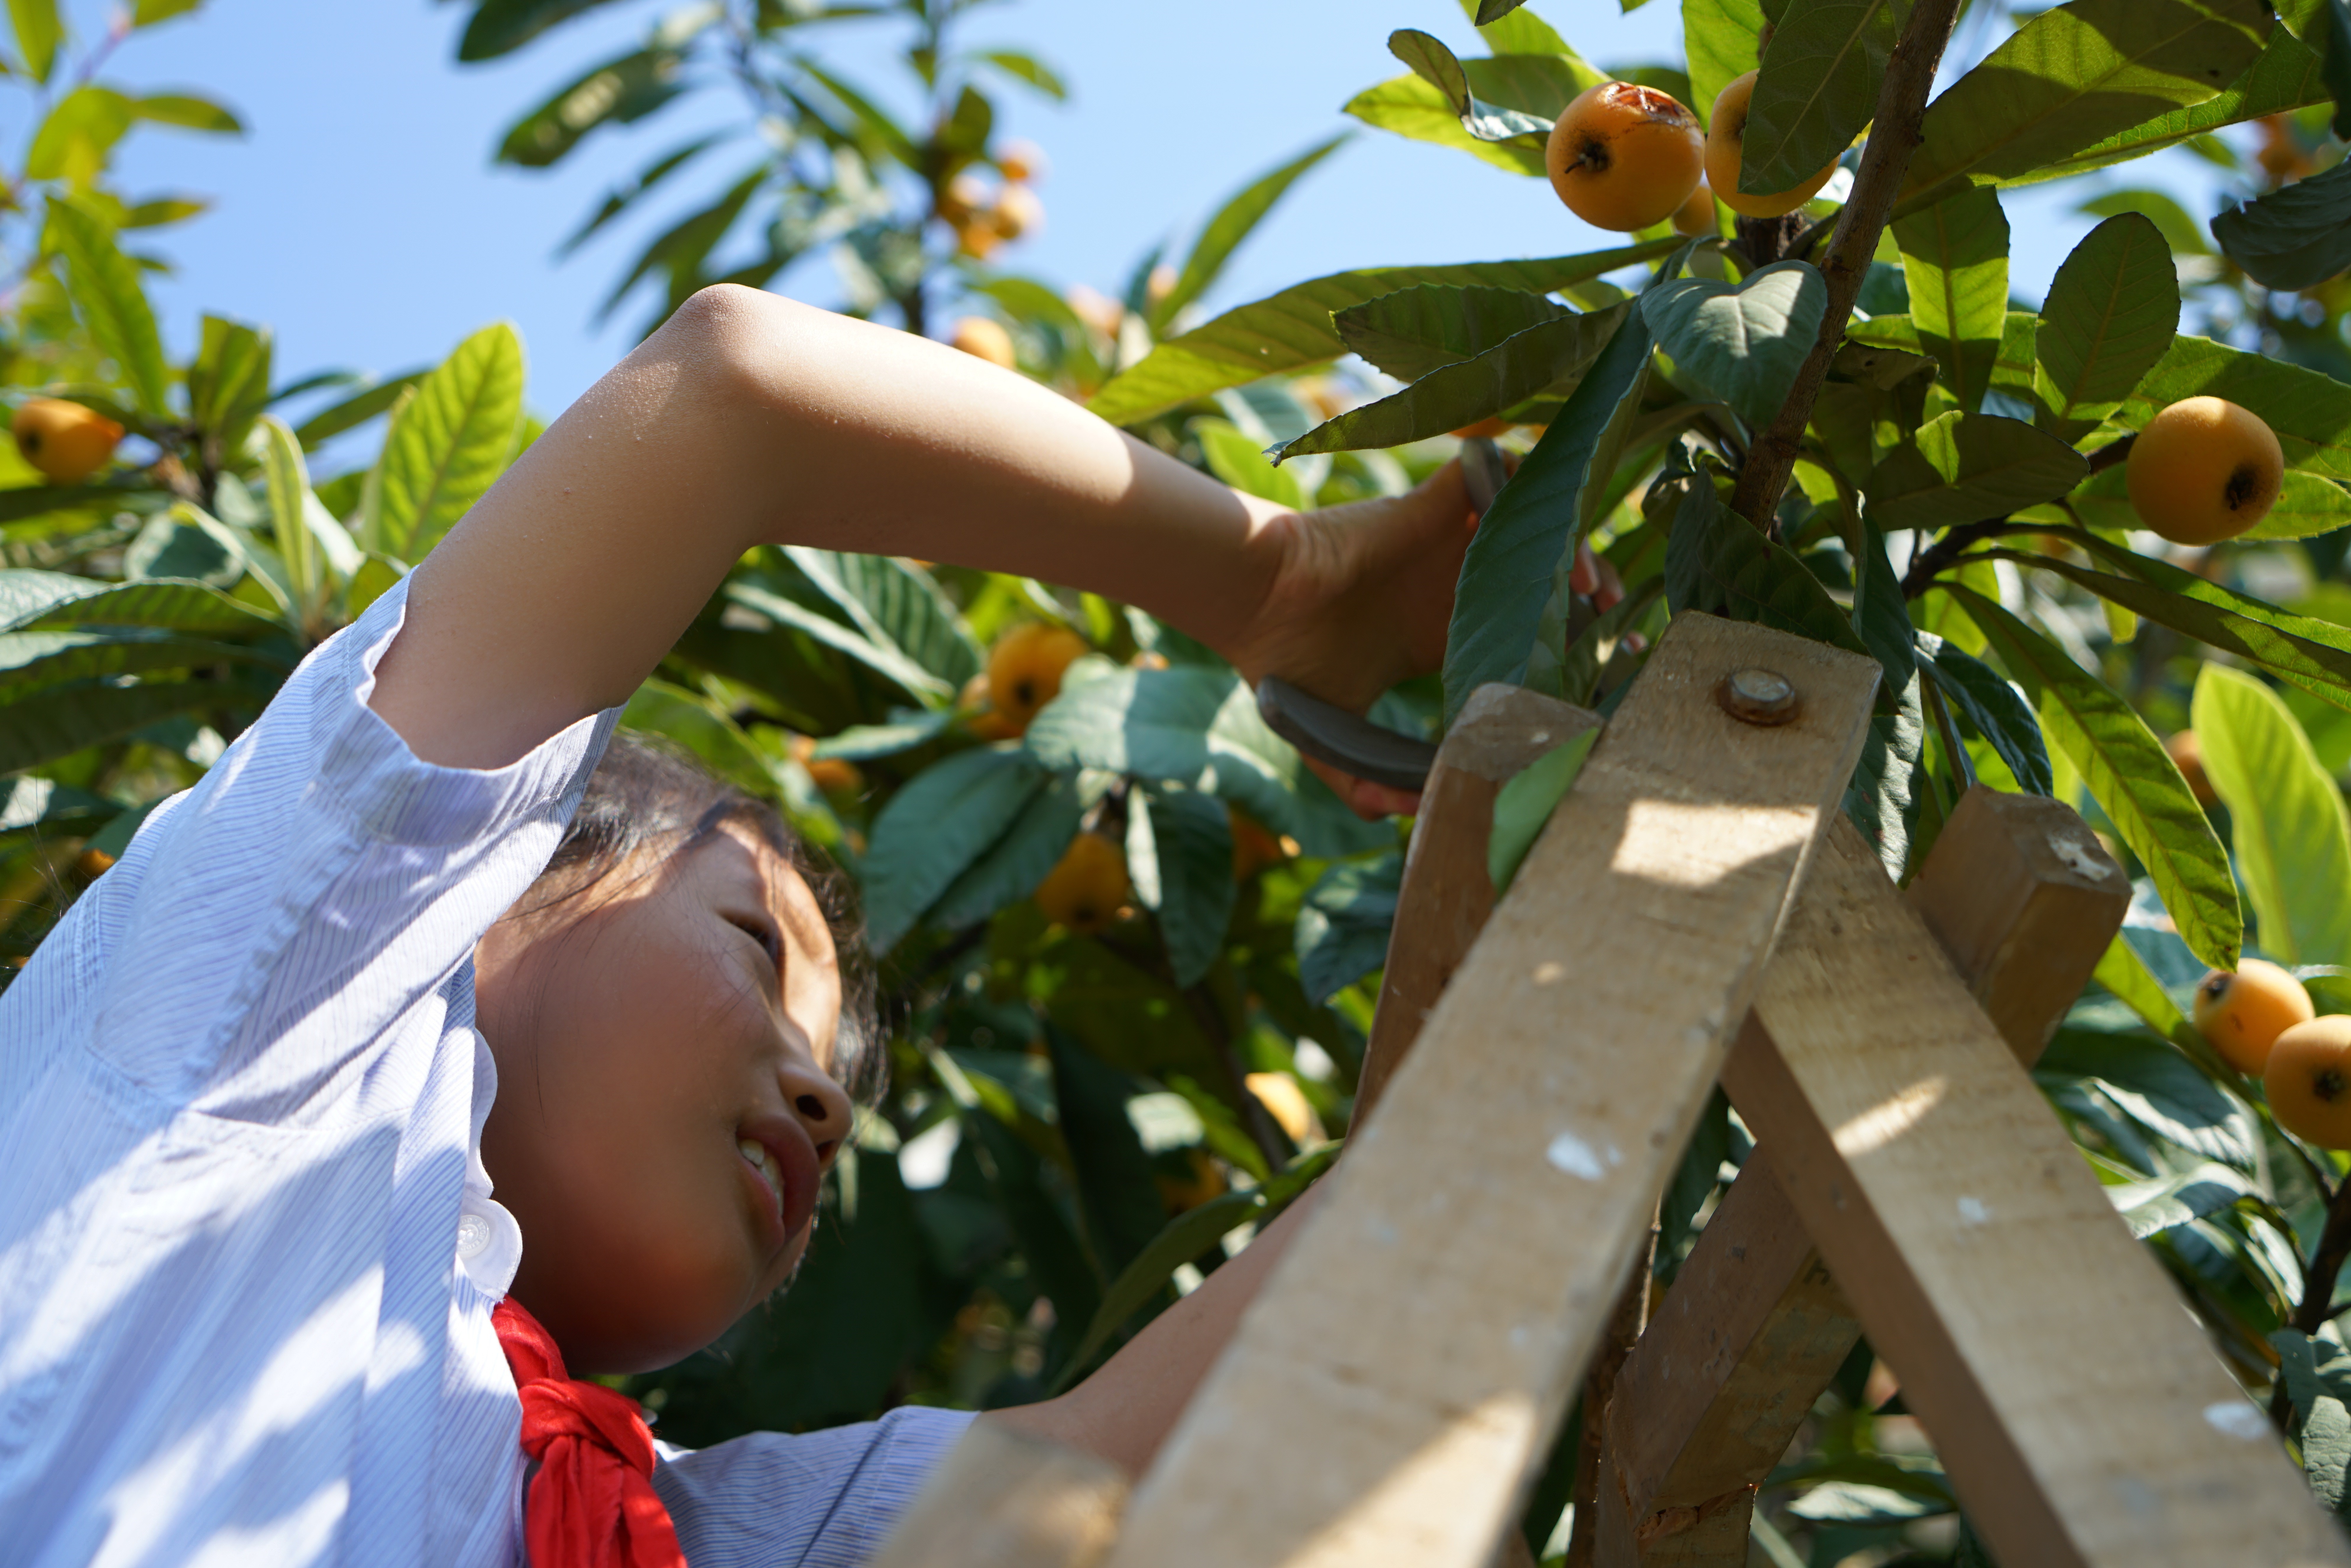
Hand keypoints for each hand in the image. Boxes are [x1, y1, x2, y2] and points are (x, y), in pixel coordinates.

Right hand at [1218, 461, 1623, 818]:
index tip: (1602, 677)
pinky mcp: (1433, 503)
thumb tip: (1410, 822)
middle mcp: (1450, 584)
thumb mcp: (1332, 738)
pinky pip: (1497, 476)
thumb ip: (1365, 783)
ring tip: (1593, 589)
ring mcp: (1446, 541)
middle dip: (1587, 599)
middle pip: (1542, 580)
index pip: (1520, 634)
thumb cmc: (1283, 663)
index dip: (1566, 651)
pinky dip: (1534, 497)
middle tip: (1616, 632)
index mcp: (1436, 633)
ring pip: (1533, 528)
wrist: (1254, 603)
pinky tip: (1556, 542)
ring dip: (1573, 550)